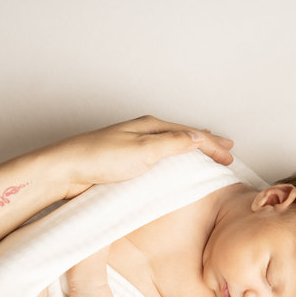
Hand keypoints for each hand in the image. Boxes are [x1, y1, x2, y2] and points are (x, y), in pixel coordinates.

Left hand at [25, 115, 235, 198]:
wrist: (65, 170)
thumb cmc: (98, 159)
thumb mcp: (143, 151)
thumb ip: (173, 144)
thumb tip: (199, 138)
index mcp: (151, 126)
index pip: (192, 134)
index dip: (213, 144)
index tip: (230, 154)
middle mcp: (143, 132)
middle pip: (184, 135)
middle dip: (206, 142)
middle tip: (226, 149)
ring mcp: (133, 145)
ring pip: (171, 144)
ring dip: (191, 149)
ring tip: (205, 153)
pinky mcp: (125, 161)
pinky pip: (159, 156)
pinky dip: (174, 158)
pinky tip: (172, 165)